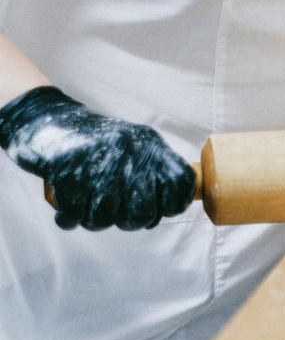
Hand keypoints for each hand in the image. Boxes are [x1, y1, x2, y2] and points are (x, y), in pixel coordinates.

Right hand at [0, 87, 195, 229]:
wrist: (48, 118)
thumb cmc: (96, 142)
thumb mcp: (136, 145)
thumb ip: (155, 172)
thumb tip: (167, 210)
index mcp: (149, 144)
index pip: (180, 182)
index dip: (174, 204)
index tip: (161, 210)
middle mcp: (127, 152)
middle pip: (143, 211)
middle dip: (131, 220)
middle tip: (119, 212)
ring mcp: (97, 162)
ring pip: (106, 218)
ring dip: (95, 219)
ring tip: (89, 205)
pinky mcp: (65, 173)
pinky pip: (74, 216)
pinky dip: (69, 218)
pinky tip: (69, 209)